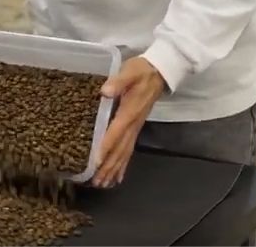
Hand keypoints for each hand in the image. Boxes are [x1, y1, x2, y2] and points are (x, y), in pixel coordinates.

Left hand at [93, 57, 165, 187]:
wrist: (159, 71)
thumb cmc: (141, 71)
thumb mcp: (129, 72)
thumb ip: (118, 82)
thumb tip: (105, 92)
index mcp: (129, 112)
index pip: (115, 133)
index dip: (105, 147)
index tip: (95, 162)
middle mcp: (133, 125)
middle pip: (120, 150)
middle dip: (108, 166)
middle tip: (96, 182)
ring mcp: (135, 128)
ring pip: (124, 153)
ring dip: (114, 169)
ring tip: (103, 184)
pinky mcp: (136, 127)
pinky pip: (129, 149)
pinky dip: (123, 164)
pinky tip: (117, 175)